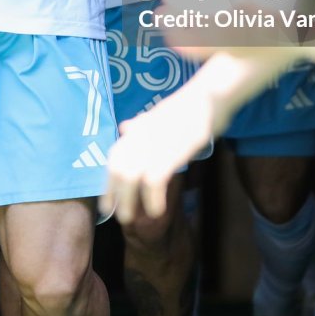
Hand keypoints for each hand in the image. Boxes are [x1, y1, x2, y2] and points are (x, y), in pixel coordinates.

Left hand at [102, 86, 215, 222]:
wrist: (207, 97)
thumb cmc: (188, 108)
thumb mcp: (159, 115)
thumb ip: (141, 125)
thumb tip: (124, 128)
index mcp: (137, 129)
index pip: (115, 158)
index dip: (108, 182)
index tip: (106, 202)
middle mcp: (139, 136)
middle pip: (117, 168)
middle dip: (114, 194)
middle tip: (117, 216)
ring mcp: (153, 144)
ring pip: (129, 176)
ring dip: (128, 200)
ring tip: (130, 218)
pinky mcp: (170, 151)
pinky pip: (153, 180)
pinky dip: (152, 198)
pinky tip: (156, 211)